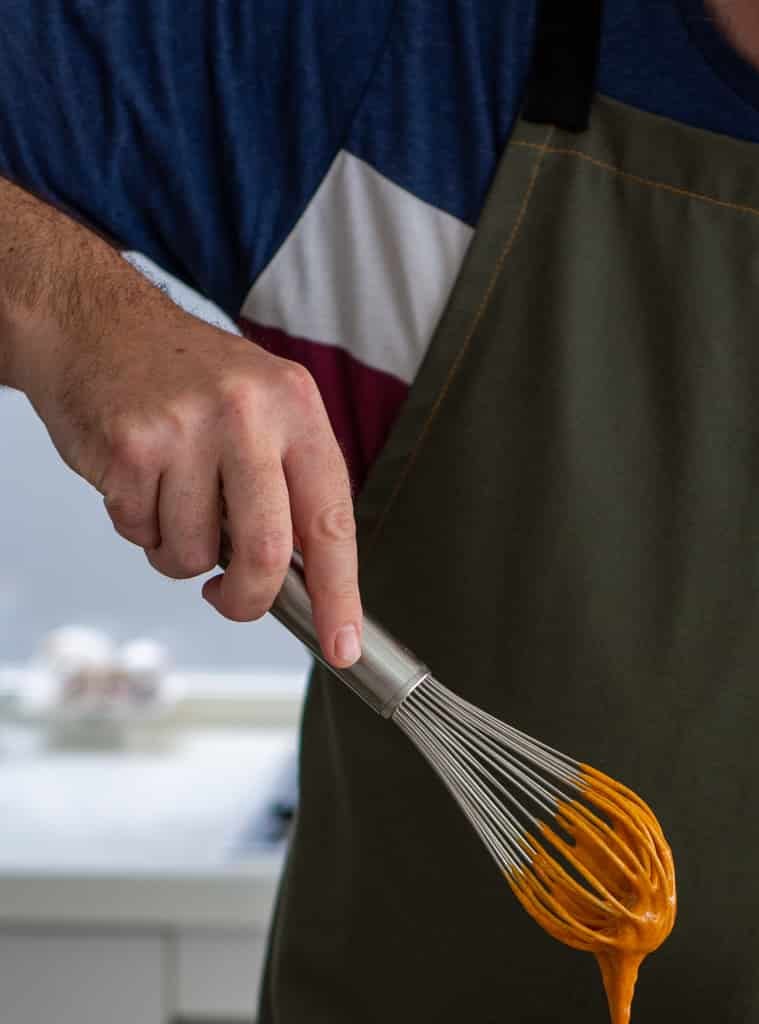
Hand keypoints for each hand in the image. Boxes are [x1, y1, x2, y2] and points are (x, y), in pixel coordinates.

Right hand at [27, 272, 361, 666]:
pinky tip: (138, 481)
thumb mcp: (261, 408)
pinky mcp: (131, 445)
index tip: (342, 646)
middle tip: (229, 598)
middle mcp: (247, 412)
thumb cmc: (183, 380)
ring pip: (193, 555)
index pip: (330, 521)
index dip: (339, 595)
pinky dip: (139, 527)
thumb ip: (289, 487)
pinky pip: (141, 533)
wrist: (94, 321)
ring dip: (178, 554)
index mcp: (296, 406)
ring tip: (171, 502)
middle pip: (265, 553)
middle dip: (247, 598)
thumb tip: (309, 587)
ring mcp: (186, 427)